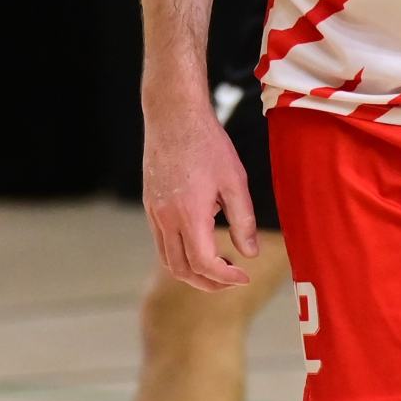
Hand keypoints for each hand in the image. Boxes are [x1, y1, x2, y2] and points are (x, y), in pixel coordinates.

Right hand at [143, 103, 257, 290]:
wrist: (174, 116)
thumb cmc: (207, 144)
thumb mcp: (235, 181)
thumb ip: (244, 221)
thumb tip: (250, 253)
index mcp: (189, 214)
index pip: (203, 263)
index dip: (225, 277)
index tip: (244, 277)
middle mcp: (166, 219)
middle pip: (182, 270)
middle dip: (208, 283)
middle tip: (233, 280)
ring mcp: (154, 213)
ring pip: (168, 260)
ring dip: (192, 272)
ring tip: (219, 268)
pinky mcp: (150, 206)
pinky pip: (162, 242)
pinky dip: (180, 254)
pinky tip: (201, 243)